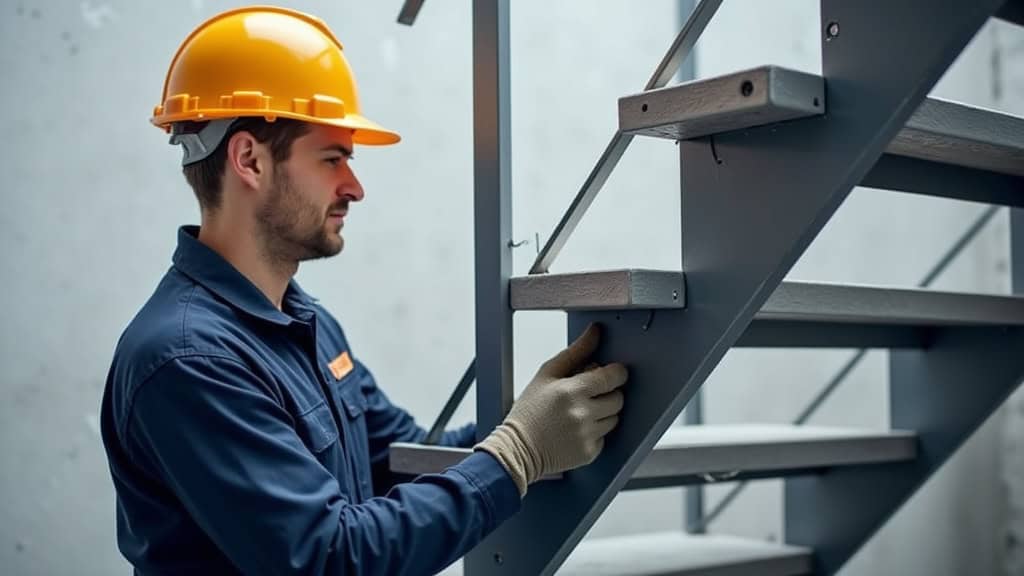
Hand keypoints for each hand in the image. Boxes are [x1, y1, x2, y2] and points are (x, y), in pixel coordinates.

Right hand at [475, 324, 627, 495]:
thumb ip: (575, 352)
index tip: (612, 373)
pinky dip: (595, 431)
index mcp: (572, 391)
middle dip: (609, 393)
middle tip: (592, 393)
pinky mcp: (589, 452)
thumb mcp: (547, 374)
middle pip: (618, 398)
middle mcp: (582, 414)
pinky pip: (605, 436)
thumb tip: (595, 332)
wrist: (517, 448)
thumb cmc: (529, 409)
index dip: (616, 373)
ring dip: (603, 412)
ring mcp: (587, 435)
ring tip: (581, 412)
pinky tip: (576, 429)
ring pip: (614, 418)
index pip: (612, 377)